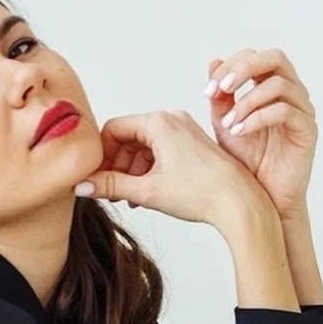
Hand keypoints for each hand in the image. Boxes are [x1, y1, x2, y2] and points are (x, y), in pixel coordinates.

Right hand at [76, 109, 257, 226]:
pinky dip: (148, 169)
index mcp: (159, 122)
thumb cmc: (202, 193)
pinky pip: (160, 151)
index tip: (97, 178)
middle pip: (128, 137)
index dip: (101, 155)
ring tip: (129, 197)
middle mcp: (171, 120)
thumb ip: (111, 186)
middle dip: (116, 164)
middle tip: (110, 191)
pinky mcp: (193, 144)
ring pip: (143, 146)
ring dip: (131, 170)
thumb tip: (82, 185)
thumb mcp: (147, 191)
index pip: (113, 129)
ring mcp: (184, 131)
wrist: (241, 203)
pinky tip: (146, 193)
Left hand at [204, 48, 317, 219]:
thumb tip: (213, 62)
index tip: (208, 90)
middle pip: (274, 58)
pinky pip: (286, 112)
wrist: (264, 199)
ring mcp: (302, 110)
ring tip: (229, 123)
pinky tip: (240, 132)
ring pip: (279, 85)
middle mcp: (291, 93)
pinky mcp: (307, 131)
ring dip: (247, 101)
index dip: (230, 65)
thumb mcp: (226, 125)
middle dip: (243, 69)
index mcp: (270, 87)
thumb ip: (221, 97)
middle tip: (221, 89)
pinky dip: (258, 118)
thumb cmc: (247, 163)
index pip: (254, 56)